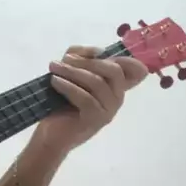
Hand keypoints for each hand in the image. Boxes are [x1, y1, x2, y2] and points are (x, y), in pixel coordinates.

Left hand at [32, 46, 147, 154]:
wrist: (50, 134)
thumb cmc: (61, 103)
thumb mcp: (70, 73)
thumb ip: (81, 57)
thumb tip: (92, 50)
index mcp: (115, 87)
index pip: (135, 71)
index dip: (125, 58)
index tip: (100, 52)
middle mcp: (116, 99)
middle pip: (113, 71)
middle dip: (88, 61)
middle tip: (64, 60)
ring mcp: (108, 111)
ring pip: (97, 83)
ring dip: (72, 72)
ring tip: (54, 68)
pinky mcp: (95, 120)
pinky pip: (85, 98)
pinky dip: (68, 86)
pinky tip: (55, 81)